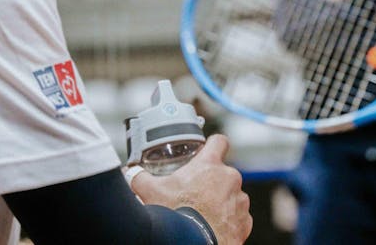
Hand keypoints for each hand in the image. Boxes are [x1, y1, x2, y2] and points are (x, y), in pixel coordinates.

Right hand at [131, 134, 251, 244]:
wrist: (192, 244)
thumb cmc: (177, 216)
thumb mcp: (151, 192)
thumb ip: (140, 178)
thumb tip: (130, 173)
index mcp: (210, 165)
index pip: (219, 142)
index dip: (213, 145)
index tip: (208, 151)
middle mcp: (230, 179)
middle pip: (223, 172)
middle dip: (211, 181)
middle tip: (195, 193)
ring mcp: (240, 201)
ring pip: (232, 195)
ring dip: (222, 200)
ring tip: (203, 212)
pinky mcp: (245, 222)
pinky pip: (239, 216)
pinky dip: (228, 219)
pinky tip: (213, 225)